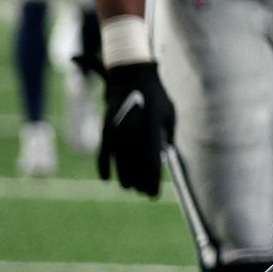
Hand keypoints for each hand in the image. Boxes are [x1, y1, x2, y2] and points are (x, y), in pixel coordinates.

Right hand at [98, 61, 173, 196]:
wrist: (131, 77)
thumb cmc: (157, 98)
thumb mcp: (169, 115)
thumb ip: (167, 137)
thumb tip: (163, 158)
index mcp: (154, 127)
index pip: (153, 161)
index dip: (153, 181)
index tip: (153, 195)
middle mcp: (134, 131)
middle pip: (136, 166)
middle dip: (140, 183)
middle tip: (143, 193)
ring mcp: (118, 130)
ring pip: (120, 162)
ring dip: (124, 178)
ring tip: (130, 188)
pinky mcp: (106, 129)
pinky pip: (103, 152)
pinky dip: (104, 166)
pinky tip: (106, 179)